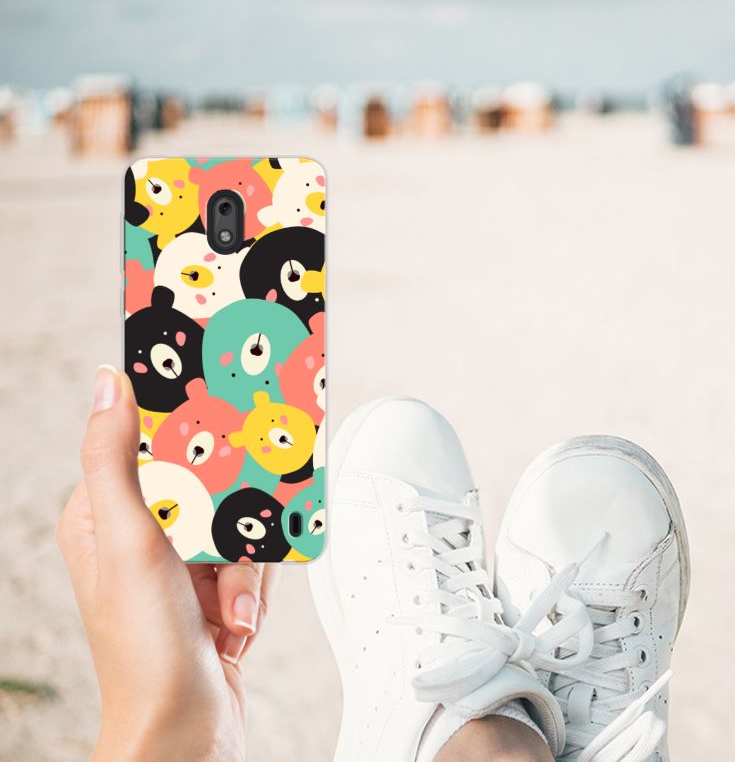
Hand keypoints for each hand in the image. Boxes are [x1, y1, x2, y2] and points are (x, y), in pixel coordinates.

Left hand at [57, 366, 277, 761]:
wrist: (185, 731)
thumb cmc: (146, 651)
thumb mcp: (129, 543)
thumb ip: (114, 461)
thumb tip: (108, 385)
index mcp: (103, 516)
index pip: (149, 444)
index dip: (190, 432)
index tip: (223, 415)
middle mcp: (139, 538)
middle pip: (208, 485)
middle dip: (231, 524)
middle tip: (230, 545)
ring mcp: (177, 567)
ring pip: (238, 524)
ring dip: (244, 570)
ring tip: (228, 608)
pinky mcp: (211, 591)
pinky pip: (252, 562)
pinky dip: (253, 592)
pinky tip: (235, 624)